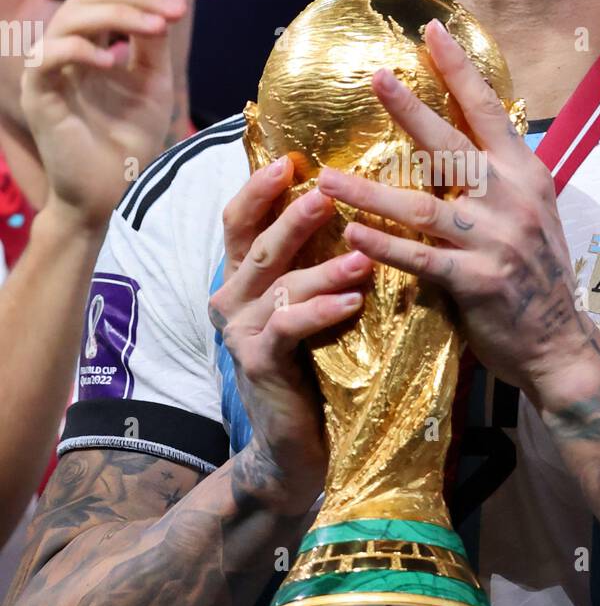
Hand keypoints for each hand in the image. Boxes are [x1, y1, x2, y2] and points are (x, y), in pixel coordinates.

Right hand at [20, 0, 186, 228]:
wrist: (113, 192)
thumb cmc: (130, 139)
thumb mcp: (152, 81)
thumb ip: (151, 41)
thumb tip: (159, 1)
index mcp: (89, 41)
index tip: (179, 5)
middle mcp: (64, 48)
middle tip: (172, 12)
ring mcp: (47, 70)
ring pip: (69, 17)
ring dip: (117, 14)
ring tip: (156, 29)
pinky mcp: (37, 96)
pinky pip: (46, 56)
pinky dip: (80, 49)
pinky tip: (113, 62)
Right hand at [207, 159, 373, 510]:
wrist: (295, 446)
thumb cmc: (315, 366)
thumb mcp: (311, 306)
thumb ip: (315, 263)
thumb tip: (356, 205)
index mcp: (242, 277)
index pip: (239, 220)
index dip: (259, 188)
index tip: (291, 159)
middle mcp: (231, 298)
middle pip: (257, 244)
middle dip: (293, 215)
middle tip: (328, 191)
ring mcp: (240, 332)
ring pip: (279, 285)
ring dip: (323, 267)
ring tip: (362, 255)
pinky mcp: (256, 363)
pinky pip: (290, 327)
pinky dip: (322, 312)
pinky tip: (352, 303)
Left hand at [316, 18, 599, 407]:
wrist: (559, 343)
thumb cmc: (535, 275)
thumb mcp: (531, 212)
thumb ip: (498, 177)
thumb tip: (460, 138)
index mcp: (526, 174)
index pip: (489, 111)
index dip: (460, 71)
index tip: (433, 32)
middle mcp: (513, 199)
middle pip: (451, 146)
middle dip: (410, 109)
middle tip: (374, 77)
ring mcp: (496, 240)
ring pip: (422, 207)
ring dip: (369, 192)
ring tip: (327, 179)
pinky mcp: (478, 280)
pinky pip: (422, 259)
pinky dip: (386, 246)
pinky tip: (353, 234)